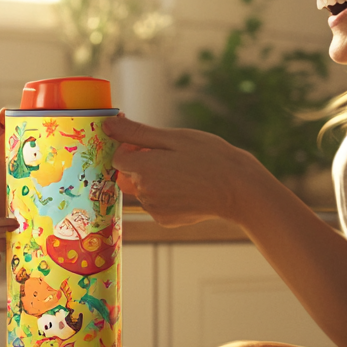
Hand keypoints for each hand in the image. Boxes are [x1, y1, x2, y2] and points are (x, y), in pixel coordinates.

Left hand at [104, 114, 263, 226]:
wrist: (238, 189)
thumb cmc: (210, 158)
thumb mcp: (174, 138)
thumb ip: (136, 133)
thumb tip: (108, 126)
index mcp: (144, 169)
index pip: (118, 158)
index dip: (132, 148)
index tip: (152, 145)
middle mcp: (144, 193)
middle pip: (129, 175)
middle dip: (142, 164)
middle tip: (170, 157)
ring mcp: (154, 209)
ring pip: (142, 190)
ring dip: (154, 180)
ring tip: (183, 173)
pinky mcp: (165, 220)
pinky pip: (154, 204)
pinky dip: (164, 195)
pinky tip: (185, 188)